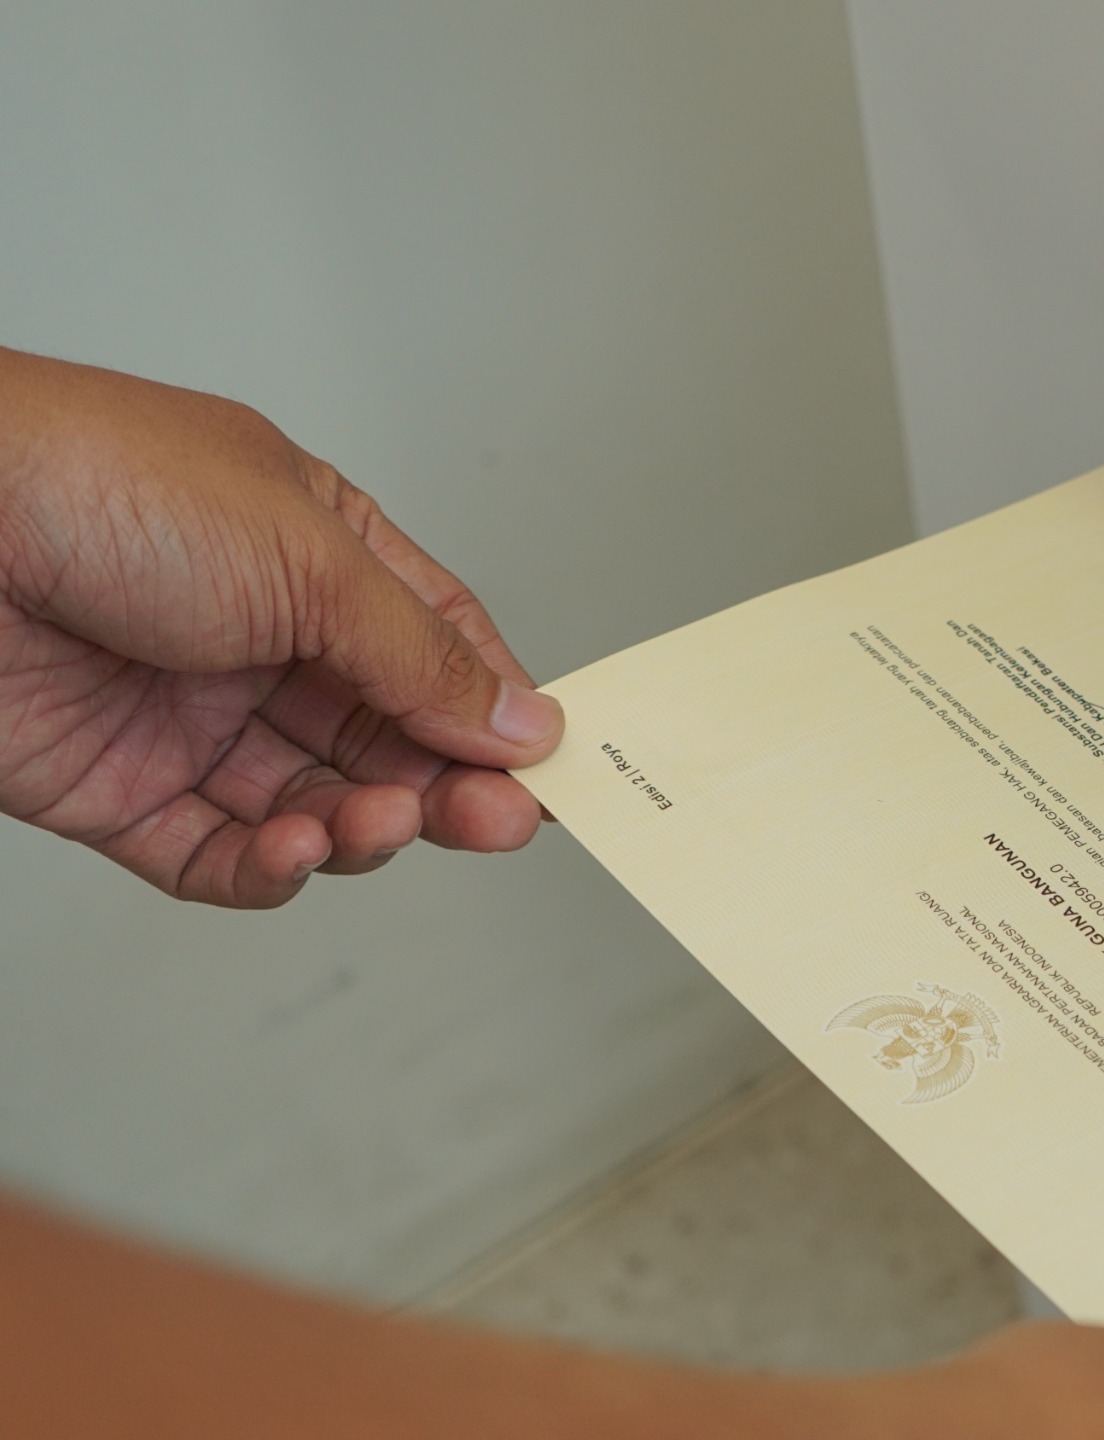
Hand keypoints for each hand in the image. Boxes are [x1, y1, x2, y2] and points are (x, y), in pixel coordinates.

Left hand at [0, 347, 561, 905]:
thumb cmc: (98, 485)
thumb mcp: (309, 558)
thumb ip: (421, 654)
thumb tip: (520, 720)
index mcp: (314, 550)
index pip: (437, 640)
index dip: (495, 706)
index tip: (547, 765)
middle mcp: (259, 635)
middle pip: (389, 735)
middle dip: (448, 784)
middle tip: (496, 821)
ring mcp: (191, 715)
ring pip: (317, 804)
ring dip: (364, 827)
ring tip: (379, 822)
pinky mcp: (121, 791)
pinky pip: (220, 855)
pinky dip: (270, 868)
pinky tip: (295, 849)